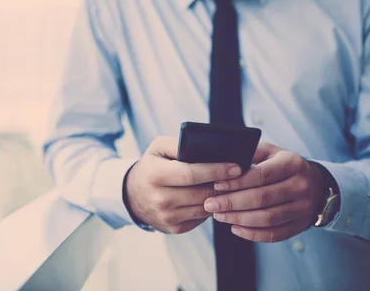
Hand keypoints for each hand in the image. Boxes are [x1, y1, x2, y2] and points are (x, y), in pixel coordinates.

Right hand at [125, 136, 243, 233]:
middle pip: (202, 193)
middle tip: (241, 176)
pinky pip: (201, 218)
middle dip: (223, 184)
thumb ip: (179, 145)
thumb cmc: (151, 167)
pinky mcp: (174, 228)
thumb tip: (208, 147)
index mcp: (156, 175)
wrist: (131, 195)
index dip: (216, 170)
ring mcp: (167, 217)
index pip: (191, 174)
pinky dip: (210, 207)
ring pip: (205, 207)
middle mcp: (160, 199)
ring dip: (220, 197)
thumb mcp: (158, 148)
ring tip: (231, 186)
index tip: (236, 166)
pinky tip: (214, 197)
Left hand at [203, 142, 325, 242]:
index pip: (261, 175)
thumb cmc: (281, 165)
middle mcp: (301, 186)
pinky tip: (235, 228)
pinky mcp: (301, 225)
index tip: (216, 185)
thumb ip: (250, 152)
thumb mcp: (270, 152)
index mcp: (292, 163)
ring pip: (268, 218)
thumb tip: (223, 160)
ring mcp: (304, 208)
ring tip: (219, 216)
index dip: (237, 182)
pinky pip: (275, 234)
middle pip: (262, 198)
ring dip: (239, 219)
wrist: (314, 183)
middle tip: (210, 204)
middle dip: (232, 202)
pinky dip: (253, 234)